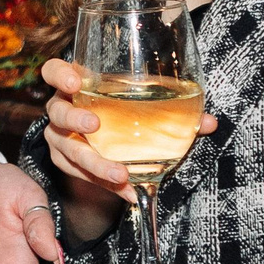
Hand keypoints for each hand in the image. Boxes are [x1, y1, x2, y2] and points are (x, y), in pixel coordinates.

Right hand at [38, 59, 216, 243]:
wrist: (105, 140)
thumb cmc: (123, 111)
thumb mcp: (144, 105)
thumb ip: (174, 112)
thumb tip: (209, 123)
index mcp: (77, 86)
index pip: (53, 71)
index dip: (59, 75)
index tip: (75, 83)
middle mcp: (62, 110)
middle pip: (57, 112)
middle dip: (74, 119)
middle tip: (95, 126)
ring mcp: (60, 138)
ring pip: (66, 149)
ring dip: (93, 162)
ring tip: (120, 174)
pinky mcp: (65, 162)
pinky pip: (81, 175)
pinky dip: (105, 185)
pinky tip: (128, 192)